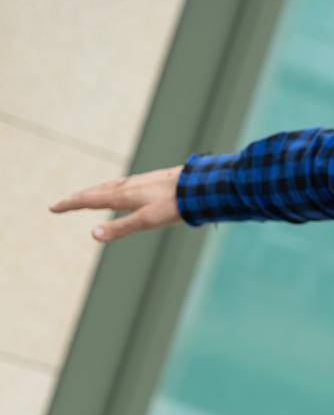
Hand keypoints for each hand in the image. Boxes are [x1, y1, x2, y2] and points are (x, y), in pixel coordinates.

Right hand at [50, 165, 181, 241]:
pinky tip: (122, 190)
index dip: (70, 204)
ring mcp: (139, 181)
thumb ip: (121, 228)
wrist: (199, 185)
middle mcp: (127, 186)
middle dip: (78, 198)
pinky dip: (112, 188)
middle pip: (96, 192)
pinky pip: (123, 184)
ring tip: (87, 196)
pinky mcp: (151, 180)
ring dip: (94, 192)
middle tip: (62, 203)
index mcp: (122, 196)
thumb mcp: (147, 221)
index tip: (53, 207)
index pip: (89, 200)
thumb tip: (93, 234)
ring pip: (110, 186)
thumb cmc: (175, 205)